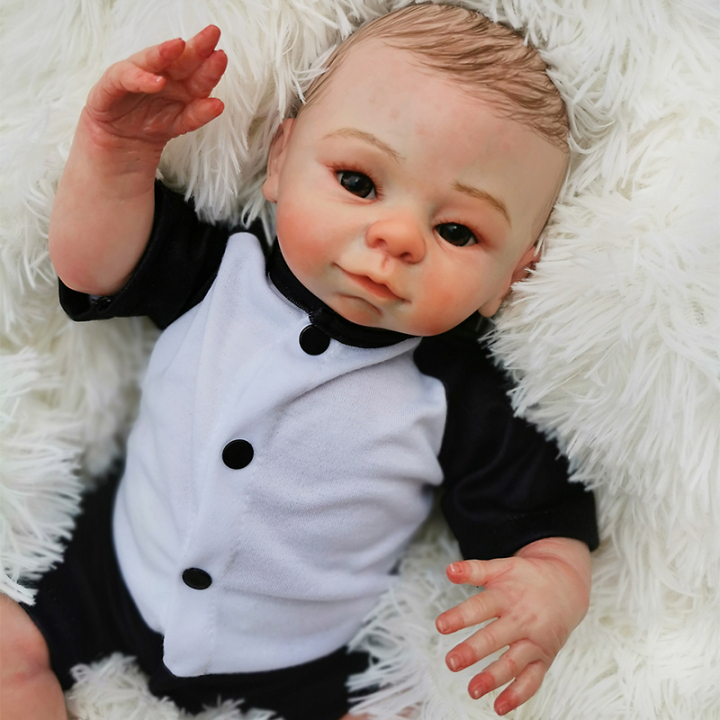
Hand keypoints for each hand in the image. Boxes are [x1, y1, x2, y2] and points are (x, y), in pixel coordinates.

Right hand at [83, 24, 227, 153]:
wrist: (123, 139)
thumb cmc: (154, 123)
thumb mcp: (180, 123)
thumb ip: (197, 114)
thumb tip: (218, 104)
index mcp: (183, 83)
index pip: (200, 71)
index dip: (211, 65)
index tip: (222, 55)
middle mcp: (163, 74)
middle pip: (182, 59)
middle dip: (197, 46)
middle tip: (211, 34)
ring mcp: (139, 75)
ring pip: (154, 61)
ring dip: (166, 52)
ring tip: (179, 45)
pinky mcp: (114, 84)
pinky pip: (128, 78)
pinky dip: (142, 79)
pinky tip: (156, 81)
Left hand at [435, 538, 590, 714]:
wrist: (567, 584)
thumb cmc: (527, 577)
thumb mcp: (501, 567)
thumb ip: (473, 570)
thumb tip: (448, 569)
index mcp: (507, 596)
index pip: (480, 607)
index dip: (460, 616)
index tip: (440, 626)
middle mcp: (522, 620)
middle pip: (495, 637)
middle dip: (473, 651)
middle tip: (451, 662)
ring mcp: (535, 641)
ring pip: (513, 662)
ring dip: (493, 678)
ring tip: (472, 690)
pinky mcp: (545, 657)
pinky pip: (532, 680)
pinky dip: (518, 695)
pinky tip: (500, 707)